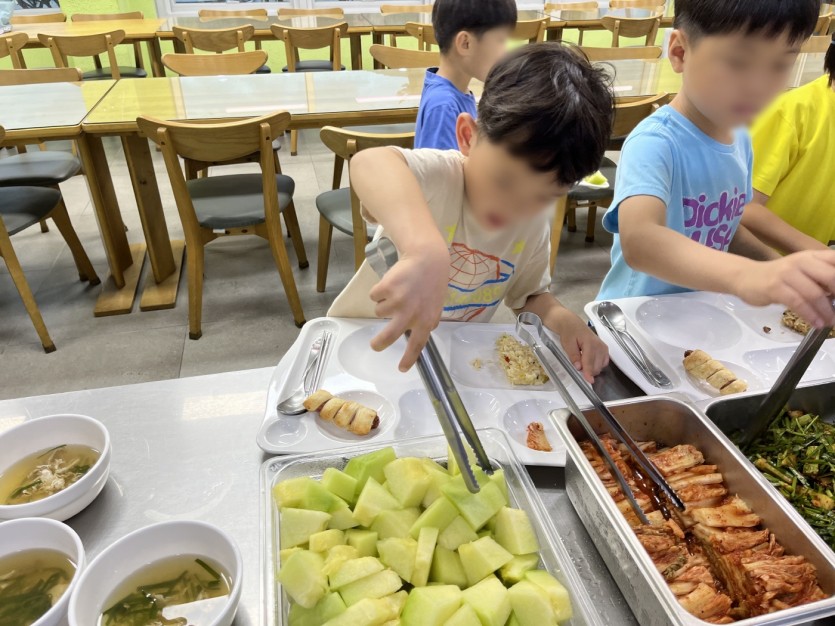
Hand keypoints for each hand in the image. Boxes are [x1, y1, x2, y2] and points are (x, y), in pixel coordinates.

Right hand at [369, 240, 449, 370]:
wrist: (427, 258)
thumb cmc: (432, 282)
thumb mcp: (435, 305)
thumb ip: (428, 320)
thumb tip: (420, 334)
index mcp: (426, 320)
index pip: (417, 345)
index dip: (408, 358)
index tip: (401, 369)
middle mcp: (411, 313)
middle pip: (388, 336)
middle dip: (378, 343)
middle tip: (375, 345)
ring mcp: (397, 301)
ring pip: (379, 312)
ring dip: (384, 304)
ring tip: (396, 292)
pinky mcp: (386, 288)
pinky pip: (374, 296)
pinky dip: (379, 291)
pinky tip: (391, 283)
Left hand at [556, 314, 609, 383]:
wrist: (572, 324)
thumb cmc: (569, 333)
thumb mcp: (567, 344)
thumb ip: (574, 356)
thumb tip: (579, 367)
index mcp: (590, 344)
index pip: (590, 362)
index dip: (589, 373)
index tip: (589, 381)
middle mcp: (600, 346)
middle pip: (597, 366)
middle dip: (588, 370)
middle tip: (578, 365)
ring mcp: (603, 347)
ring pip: (601, 365)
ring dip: (593, 368)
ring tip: (582, 362)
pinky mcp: (605, 349)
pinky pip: (604, 362)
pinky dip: (598, 365)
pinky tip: (590, 362)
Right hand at [734, 250, 834, 327]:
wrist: (745, 277)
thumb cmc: (778, 277)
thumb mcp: (802, 272)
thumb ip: (821, 279)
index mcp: (812, 256)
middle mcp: (801, 261)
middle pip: (831, 277)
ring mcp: (787, 273)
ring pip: (815, 294)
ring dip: (826, 312)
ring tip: (831, 322)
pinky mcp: (775, 287)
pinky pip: (798, 303)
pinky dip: (810, 315)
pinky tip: (816, 324)